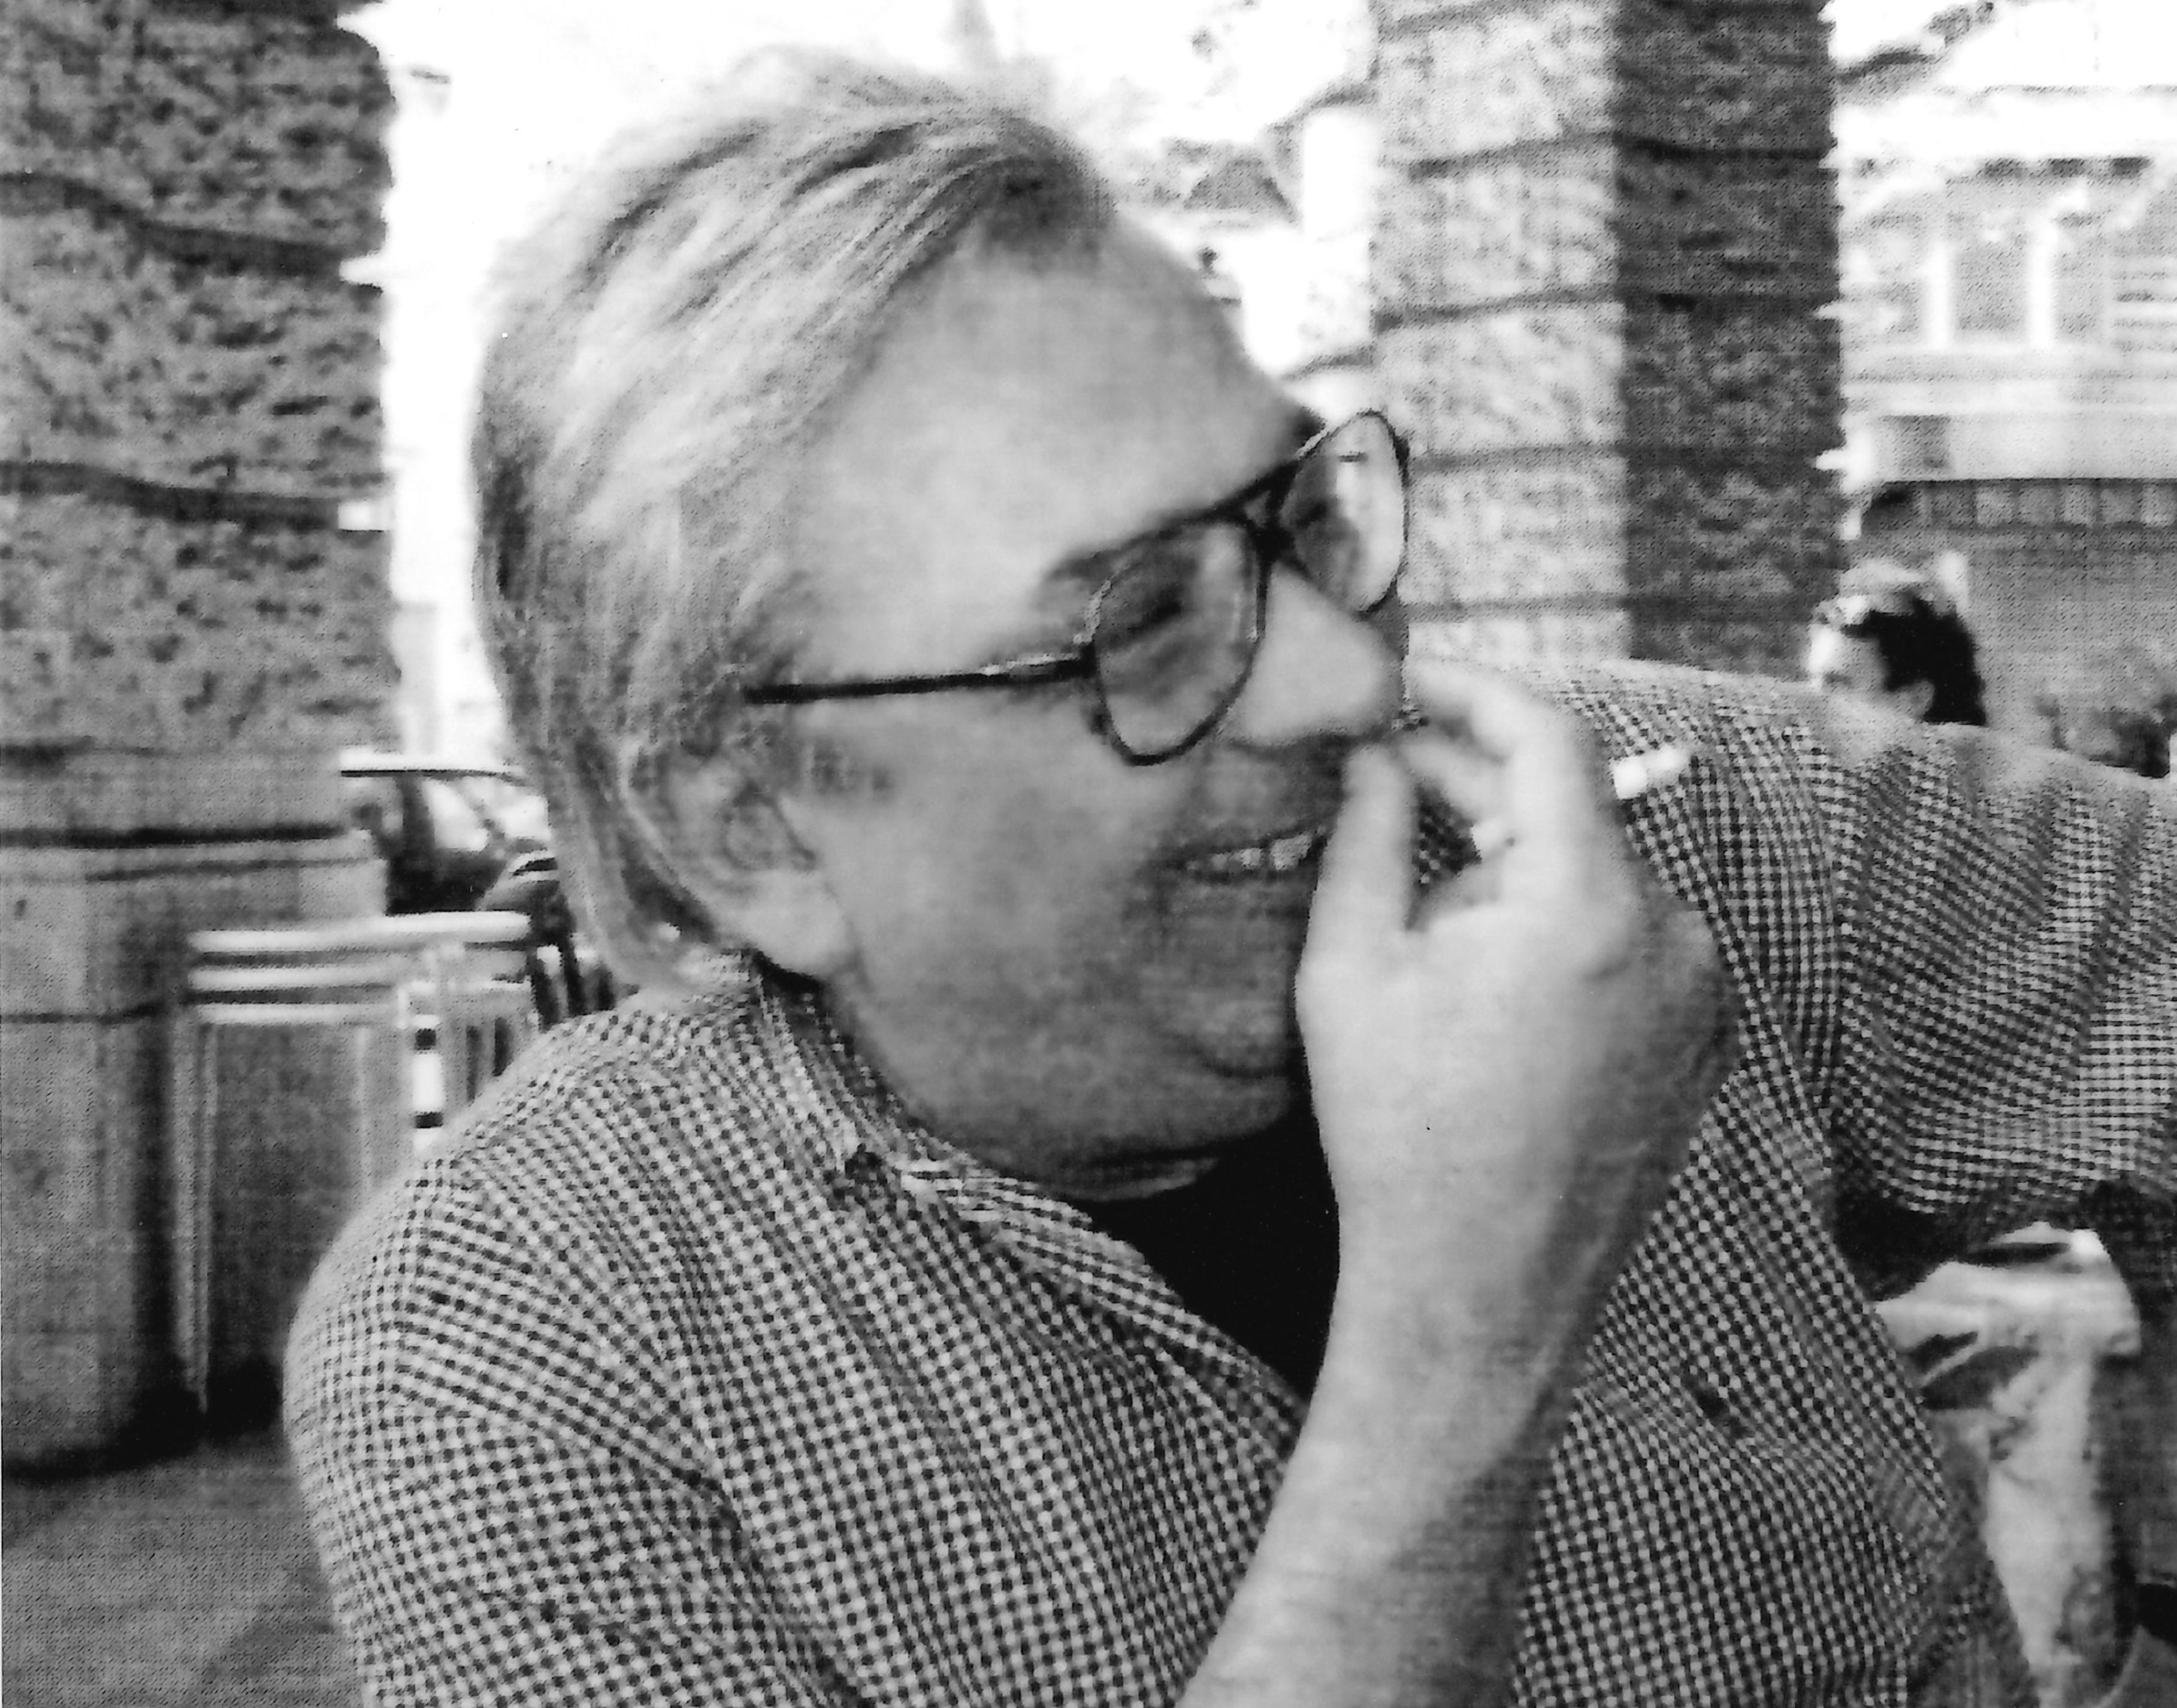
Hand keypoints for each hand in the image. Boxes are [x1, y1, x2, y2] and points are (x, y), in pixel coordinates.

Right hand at [1298, 663, 1731, 1341]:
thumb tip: (1375, 752)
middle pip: (1570, 809)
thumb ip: (1364, 833)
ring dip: (1510, 871)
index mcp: (1590, 904)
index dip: (1469, 690)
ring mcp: (1701, 994)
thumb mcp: (1352, 968)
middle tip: (1380, 776)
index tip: (1404, 681)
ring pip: (1594, 879)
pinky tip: (1484, 982)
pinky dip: (1558, 930)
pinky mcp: (1701, 1043)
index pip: (1547, 736)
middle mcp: (1673, 935)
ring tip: (1424, 929)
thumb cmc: (1402, 1135)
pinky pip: (1626, 943)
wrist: (1480, 1292)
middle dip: (1471, 787)